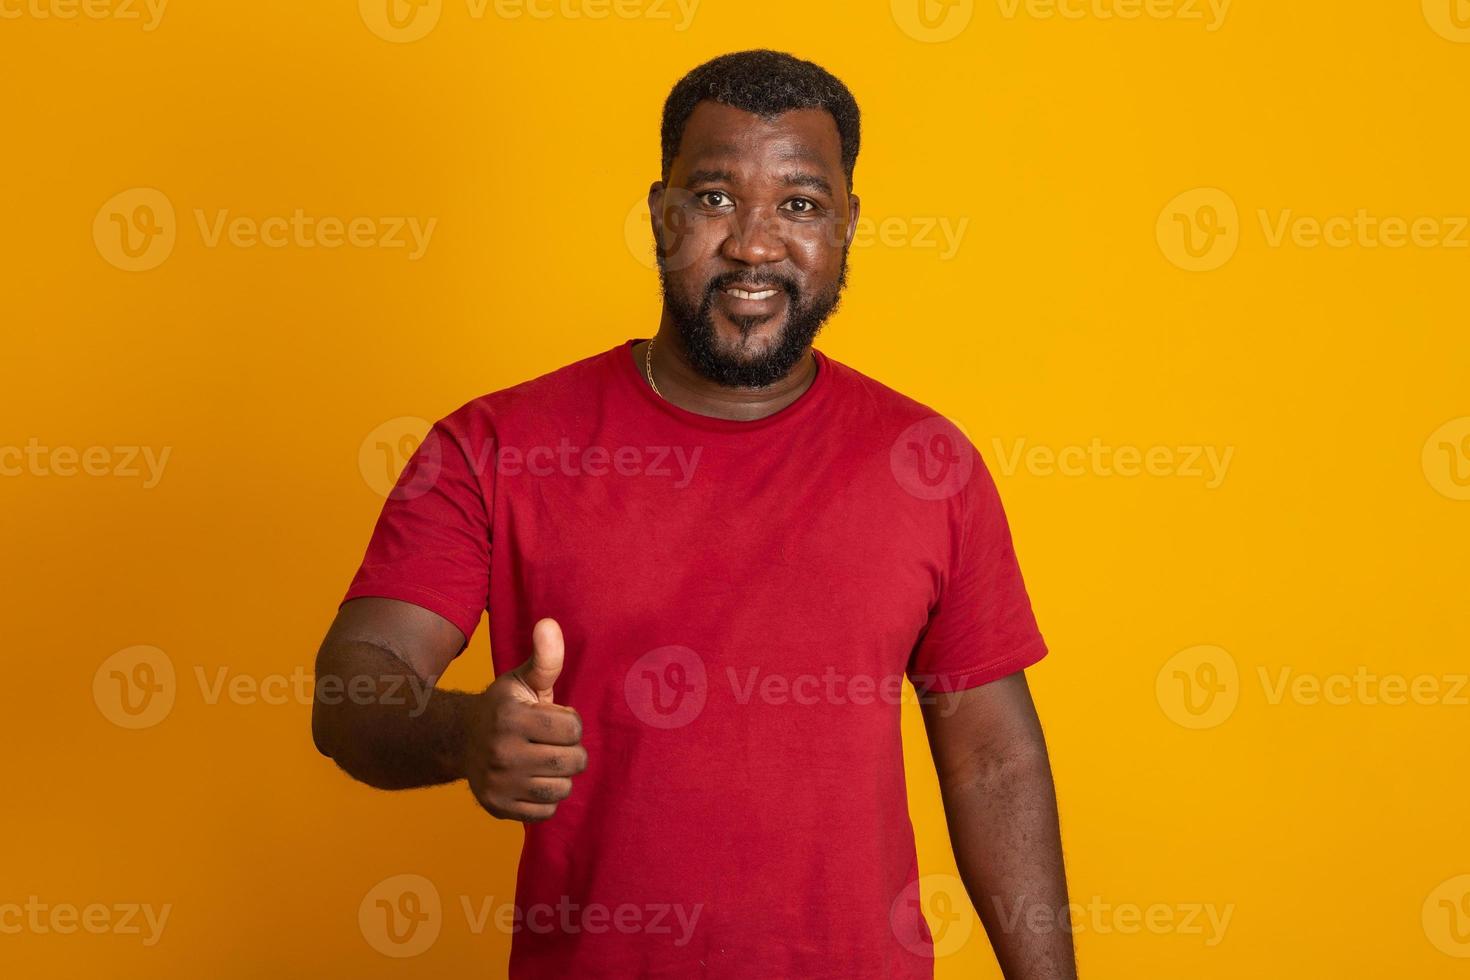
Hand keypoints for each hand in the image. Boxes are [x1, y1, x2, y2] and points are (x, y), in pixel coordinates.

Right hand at [464, 618, 586, 821]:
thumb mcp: (521, 679)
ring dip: (560, 775)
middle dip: (570, 750)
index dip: (570, 722)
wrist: (460, 740)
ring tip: (543, 760)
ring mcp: (498, 783)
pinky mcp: (497, 807)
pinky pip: (546, 812)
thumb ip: (545, 658)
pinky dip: (546, 798)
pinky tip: (532, 779)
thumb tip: (549, 623)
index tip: (553, 717)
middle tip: (552, 742)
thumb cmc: (503, 707)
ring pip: (562, 788)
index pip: (572, 728)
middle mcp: (502, 752)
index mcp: (511, 717)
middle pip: (572, 761)